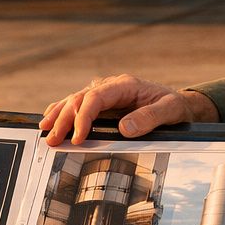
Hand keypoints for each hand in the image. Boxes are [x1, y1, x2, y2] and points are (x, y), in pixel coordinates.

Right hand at [39, 74, 218, 145]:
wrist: (180, 104)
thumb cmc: (175, 106)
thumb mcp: (170, 110)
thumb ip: (150, 117)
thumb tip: (125, 128)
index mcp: (125, 85)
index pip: (96, 97)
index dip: (84, 117)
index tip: (79, 137)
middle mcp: (111, 87)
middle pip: (80, 98)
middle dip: (64, 119)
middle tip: (53, 139)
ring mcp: (105, 95)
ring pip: (74, 100)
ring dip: (59, 115)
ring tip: (44, 130)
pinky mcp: (102, 105)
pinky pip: (78, 105)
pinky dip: (63, 112)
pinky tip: (50, 121)